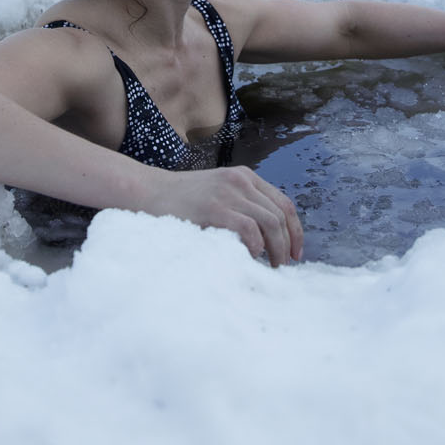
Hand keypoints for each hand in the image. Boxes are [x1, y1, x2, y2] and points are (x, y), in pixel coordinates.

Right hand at [139, 165, 303, 265]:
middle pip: (281, 214)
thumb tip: (269, 240)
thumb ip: (242, 205)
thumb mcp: (219, 193)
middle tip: (284, 266)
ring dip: (277, 249)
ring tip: (272, 266)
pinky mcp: (215, 208)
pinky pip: (249, 229)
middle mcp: (241, 181)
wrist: (148, 192)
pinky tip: (251, 256)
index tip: (296, 253)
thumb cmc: (182, 201)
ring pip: (271, 222)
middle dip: (288, 244)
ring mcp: (228, 193)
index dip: (296, 230)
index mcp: (245, 177)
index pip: (284, 204)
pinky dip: (256, 246)